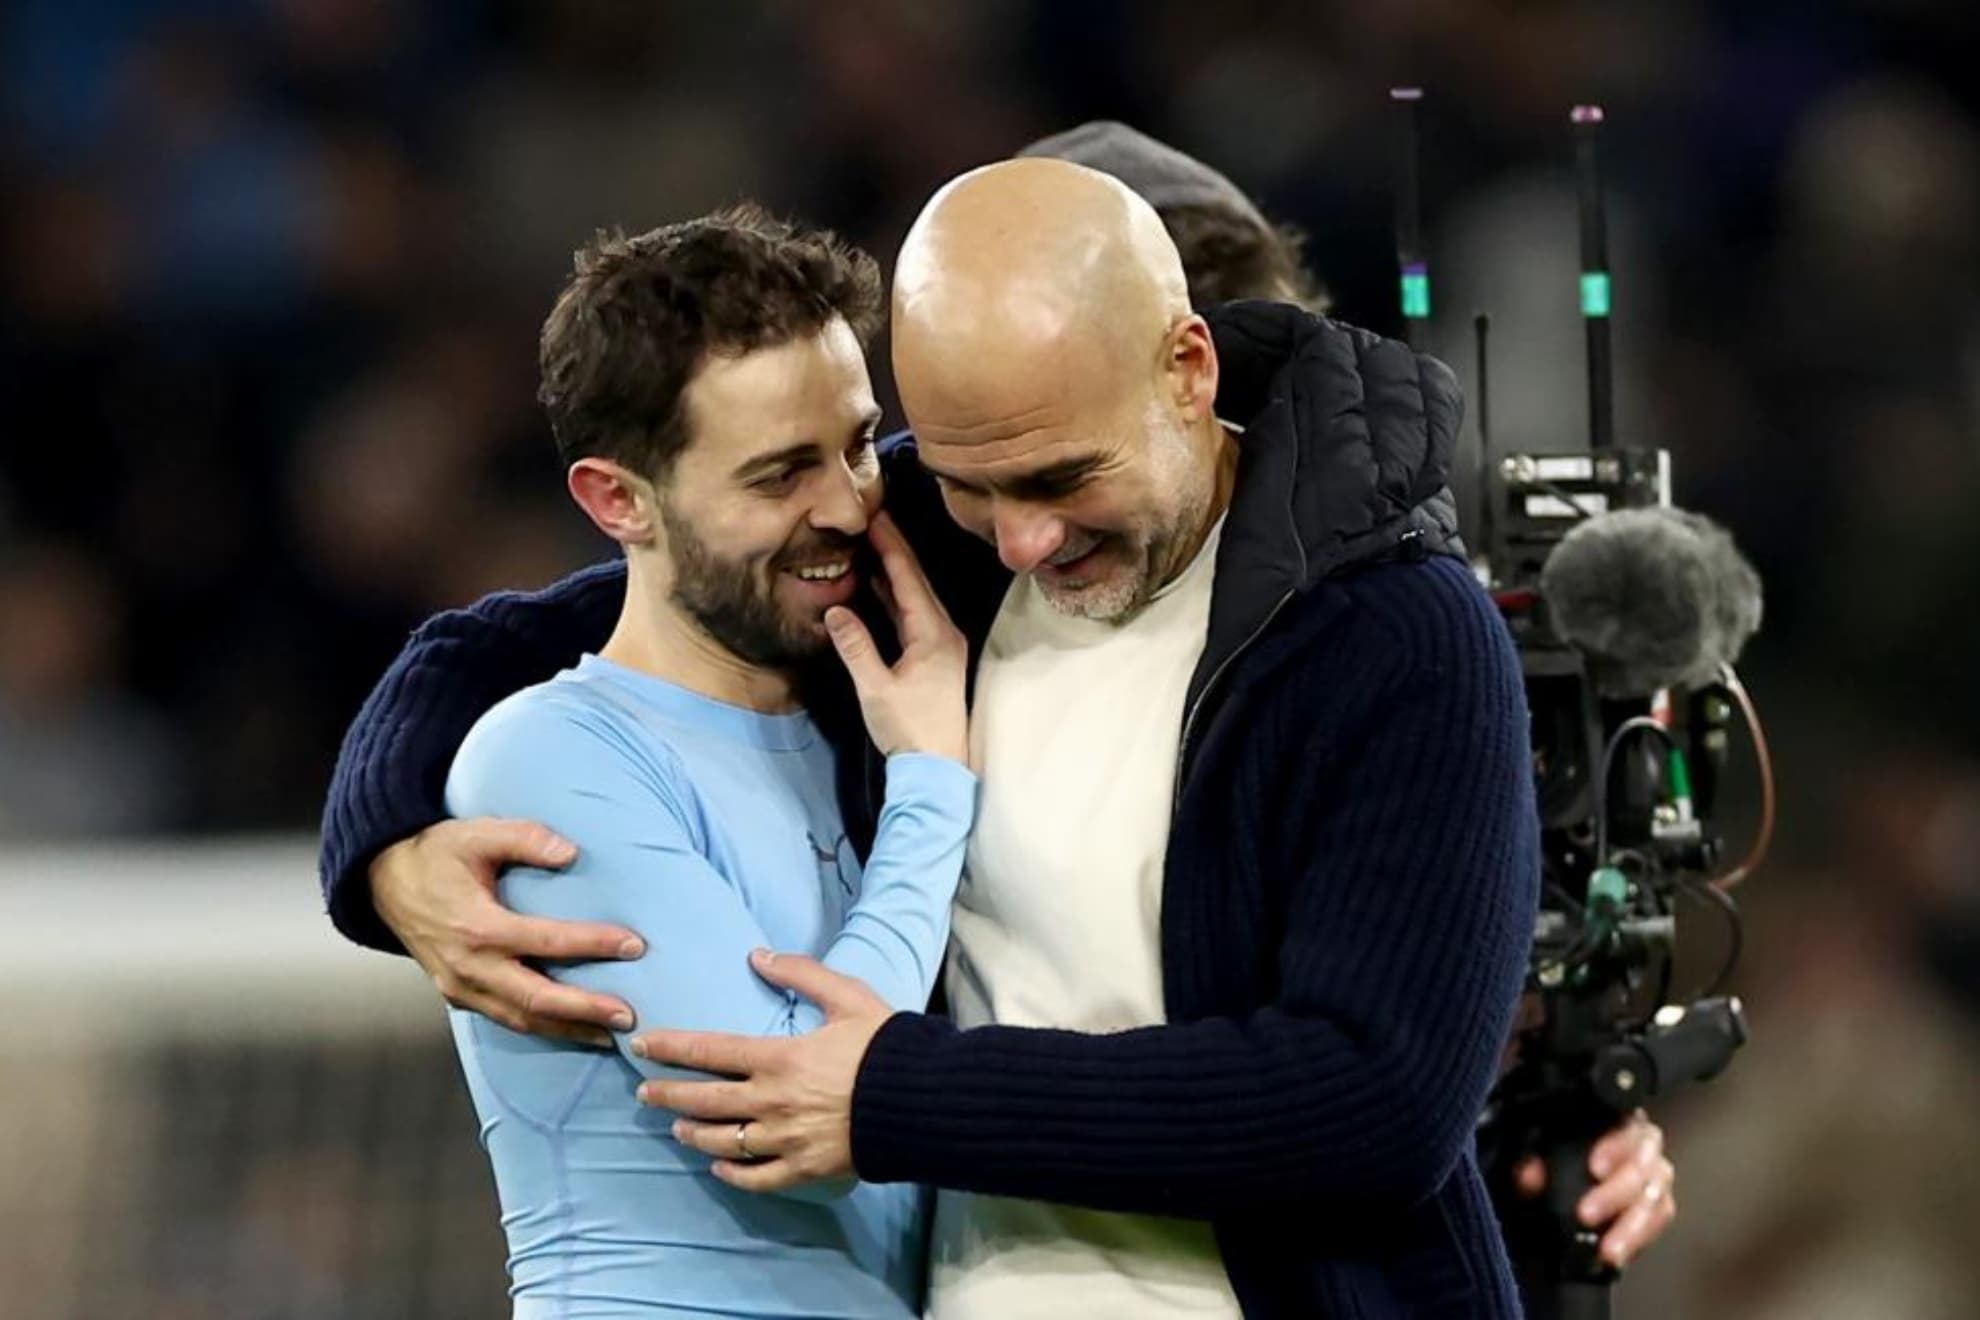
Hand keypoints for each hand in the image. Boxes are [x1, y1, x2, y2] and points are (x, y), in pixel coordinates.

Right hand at [370, 817, 643, 1044]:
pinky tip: (575, 1030)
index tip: (634, 945)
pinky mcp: (458, 996)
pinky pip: (505, 1019)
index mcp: (476, 926)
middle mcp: (468, 966)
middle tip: (630, 1014)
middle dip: (585, 1009)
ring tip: (613, 1034)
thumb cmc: (437, 854)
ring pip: (522, 1018)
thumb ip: (525, 838)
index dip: (591, 944)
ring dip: (569, 1029)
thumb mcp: (477, 833)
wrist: (384, 879)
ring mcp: (460, 987)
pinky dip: (542, 1027)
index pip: (545, 941)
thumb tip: (571, 852)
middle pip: (535, 997)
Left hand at [633, 950, 891, 1190]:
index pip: (710, 1051)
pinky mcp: (805, 1168)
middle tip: (643, 1093)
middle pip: (705, 1100)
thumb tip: (759, 955)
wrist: (921, 1100)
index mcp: (779, 1058)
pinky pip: (757, 1178)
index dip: (671, 1048)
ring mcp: (786, 1139)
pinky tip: (718, 1167)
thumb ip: (801, 973)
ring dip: (694, 1134)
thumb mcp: (848, 996)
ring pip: (723, 1141)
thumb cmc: (886, 1045)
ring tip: (677, 1128)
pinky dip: (732, 1174)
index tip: (642, 1045)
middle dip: (668, 1095)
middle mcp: (773, 1102)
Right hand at [826, 509, 967, 761]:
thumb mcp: (876, 688)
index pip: (908, 578)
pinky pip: (913, 614)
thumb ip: (856, 647)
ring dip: (893, 570)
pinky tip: (879, 586)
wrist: (938, 768)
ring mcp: (942, 643)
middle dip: (893, 548)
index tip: (875, 516)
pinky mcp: (935, 656)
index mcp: (934, 634)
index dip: (890, 545)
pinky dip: (894, 595)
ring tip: (871, 543)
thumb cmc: (910, 730)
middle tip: (872, 519)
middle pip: (916, 580)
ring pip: (915, 596)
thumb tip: (836, 610)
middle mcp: (944, 632)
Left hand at [1514, 1112, 1675, 1267]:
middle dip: (1615, 1194)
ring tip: (1608, 1250)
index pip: (1625, 1127)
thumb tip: (1530, 1176)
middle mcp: (1642, 1146)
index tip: (1595, 1168)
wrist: (1556, 1172)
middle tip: (1586, 1214)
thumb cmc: (1552, 1151)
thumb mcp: (1534, 1148)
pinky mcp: (1658, 1207)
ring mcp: (1655, 1177)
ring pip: (1655, 1199)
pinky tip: (1617, 1254)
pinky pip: (1659, 1222)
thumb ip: (1531, 1157)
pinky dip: (1640, 1239)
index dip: (1615, 1147)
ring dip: (1632, 1228)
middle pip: (1643, 1168)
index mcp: (1614, 1120)